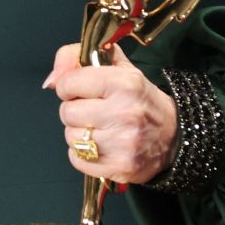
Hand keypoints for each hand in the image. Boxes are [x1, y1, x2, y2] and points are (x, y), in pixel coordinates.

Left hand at [44, 42, 177, 183]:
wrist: (174, 136)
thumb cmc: (139, 98)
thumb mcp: (116, 66)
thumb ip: (76, 57)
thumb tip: (50, 80)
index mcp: (124, 83)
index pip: (69, 83)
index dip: (69, 86)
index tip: (81, 89)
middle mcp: (125, 112)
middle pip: (67, 112)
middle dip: (74, 110)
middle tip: (93, 111)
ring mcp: (123, 143)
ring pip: (71, 137)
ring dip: (79, 133)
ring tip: (99, 129)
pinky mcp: (120, 167)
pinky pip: (78, 159)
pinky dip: (83, 154)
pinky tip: (101, 146)